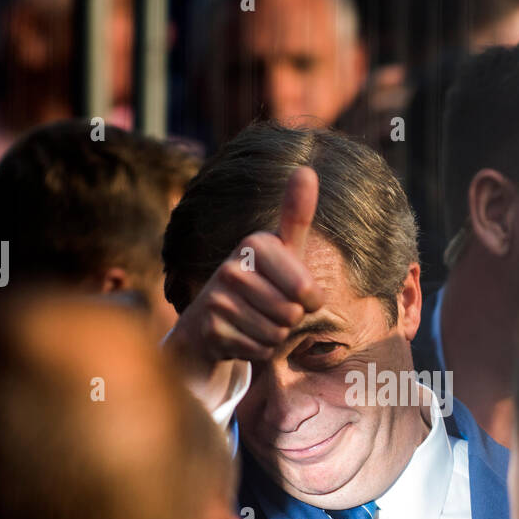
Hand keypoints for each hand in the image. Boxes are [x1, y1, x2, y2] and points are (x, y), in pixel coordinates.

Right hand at [166, 166, 323, 403]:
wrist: (208, 325)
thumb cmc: (258, 285)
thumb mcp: (282, 252)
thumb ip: (295, 215)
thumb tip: (307, 167)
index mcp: (255, 244)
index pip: (306, 289)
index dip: (310, 301)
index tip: (295, 293)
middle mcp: (232, 267)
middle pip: (291, 313)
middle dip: (288, 319)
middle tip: (268, 308)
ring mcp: (218, 298)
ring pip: (275, 334)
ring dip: (272, 335)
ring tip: (253, 321)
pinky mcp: (210, 329)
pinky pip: (258, 350)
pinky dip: (256, 350)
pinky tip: (240, 336)